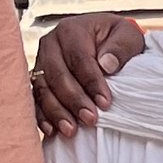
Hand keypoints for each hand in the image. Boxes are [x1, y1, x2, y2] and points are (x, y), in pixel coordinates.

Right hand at [33, 14, 146, 139]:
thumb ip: (120, 47)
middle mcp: (50, 45)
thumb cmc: (116, 40)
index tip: (105, 103)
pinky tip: (52, 131)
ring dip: (57, 112)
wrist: (104, 42)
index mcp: (70, 30)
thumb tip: (107, 65)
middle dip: (74, 100)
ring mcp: (40, 63)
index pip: (79, 59)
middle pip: (58, 75)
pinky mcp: (38, 80)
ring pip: (43, 89)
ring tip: (71, 130)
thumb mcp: (127, 36)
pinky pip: (35, 100)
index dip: (92, 82)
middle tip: (90, 120)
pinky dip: (42, 116)